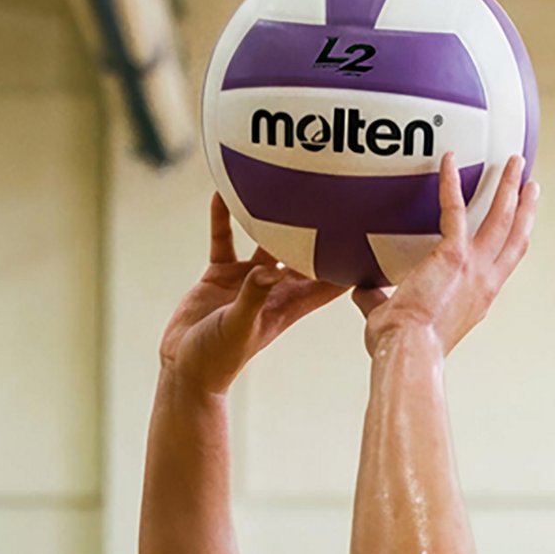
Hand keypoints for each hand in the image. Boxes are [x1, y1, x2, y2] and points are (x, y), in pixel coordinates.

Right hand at [159, 194, 344, 393]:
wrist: (185, 369)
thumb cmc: (219, 359)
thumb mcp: (238, 328)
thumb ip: (253, 298)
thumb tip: (271, 270)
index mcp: (289, 304)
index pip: (330, 281)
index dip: (350, 261)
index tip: (369, 234)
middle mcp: (273, 288)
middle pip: (303, 253)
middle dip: (317, 228)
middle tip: (332, 194)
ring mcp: (247, 279)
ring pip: (264, 240)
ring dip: (269, 215)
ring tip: (279, 184)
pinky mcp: (220, 274)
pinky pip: (224, 240)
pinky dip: (223, 218)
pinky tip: (221, 194)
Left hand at [353, 153, 536, 356]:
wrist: (409, 351)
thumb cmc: (403, 347)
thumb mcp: (393, 322)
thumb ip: (380, 301)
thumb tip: (363, 292)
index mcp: (478, 300)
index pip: (502, 265)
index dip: (512, 242)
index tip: (517, 226)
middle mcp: (485, 283)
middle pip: (515, 237)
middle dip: (525, 207)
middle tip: (531, 184)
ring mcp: (475, 268)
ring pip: (502, 218)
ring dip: (510, 187)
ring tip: (515, 162)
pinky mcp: (454, 256)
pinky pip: (455, 209)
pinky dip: (452, 183)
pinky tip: (450, 160)